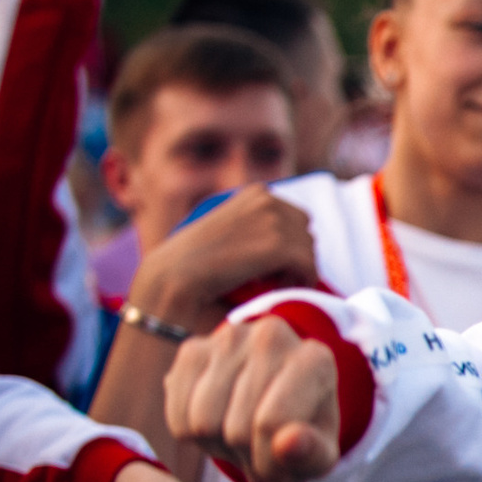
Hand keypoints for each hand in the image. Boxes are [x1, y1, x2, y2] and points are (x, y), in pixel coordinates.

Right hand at [129, 187, 316, 333]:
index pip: (298, 219)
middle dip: (293, 257)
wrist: (172, 280)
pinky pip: (308, 267)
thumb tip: (305, 241)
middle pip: (307, 234)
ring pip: (309, 252)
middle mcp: (267, 199)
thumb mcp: (234, 233)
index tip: (266, 266)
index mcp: (258, 193)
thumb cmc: (198, 265)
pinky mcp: (276, 245)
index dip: (287, 246)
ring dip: (293, 272)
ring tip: (264, 284)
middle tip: (267, 278)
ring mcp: (272, 220)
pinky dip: (297, 283)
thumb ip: (262, 227)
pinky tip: (271, 289)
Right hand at [166, 317, 343, 481]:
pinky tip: (218, 424)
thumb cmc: (302, 434)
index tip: (280, 470)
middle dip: (246, 456)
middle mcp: (272, 336)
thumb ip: (311, 453)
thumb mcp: (319, 455)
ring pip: (203, 424)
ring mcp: (229, 337)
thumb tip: (288, 444)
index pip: (272, 424)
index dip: (269, 463)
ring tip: (241, 439)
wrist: (277, 406)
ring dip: (219, 447)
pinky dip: (192, 435)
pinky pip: (178, 415)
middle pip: (237, 429)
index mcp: (315, 360)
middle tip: (260, 453)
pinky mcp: (193, 348)